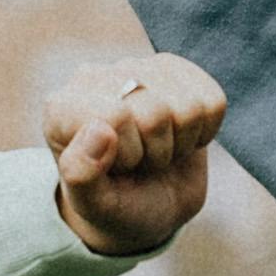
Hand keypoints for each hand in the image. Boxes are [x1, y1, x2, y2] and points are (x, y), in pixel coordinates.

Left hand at [41, 52, 224, 259]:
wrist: (148, 206)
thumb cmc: (115, 206)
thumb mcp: (93, 205)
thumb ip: (81, 174)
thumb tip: (99, 128)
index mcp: (62, 108)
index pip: (116, 116)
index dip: (130, 153)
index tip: (117, 169)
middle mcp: (94, 78)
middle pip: (156, 111)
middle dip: (157, 151)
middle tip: (140, 163)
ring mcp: (136, 69)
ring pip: (189, 105)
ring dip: (180, 141)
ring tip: (157, 151)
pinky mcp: (173, 71)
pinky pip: (213, 100)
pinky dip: (205, 131)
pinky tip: (179, 137)